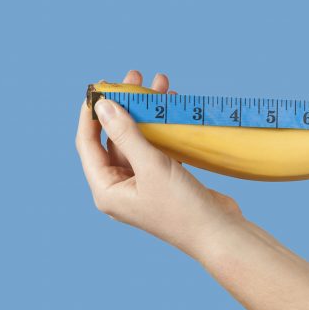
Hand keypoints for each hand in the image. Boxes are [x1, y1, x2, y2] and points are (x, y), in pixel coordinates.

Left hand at [76, 70, 242, 258]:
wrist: (220, 232)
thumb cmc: (181, 207)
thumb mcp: (151, 167)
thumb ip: (126, 134)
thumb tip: (103, 105)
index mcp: (107, 190)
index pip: (88, 144)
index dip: (91, 114)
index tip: (100, 86)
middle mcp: (122, 187)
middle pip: (115, 138)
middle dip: (126, 106)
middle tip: (135, 77)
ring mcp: (145, 183)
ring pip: (139, 139)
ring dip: (148, 113)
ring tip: (161, 84)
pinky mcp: (166, 180)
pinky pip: (158, 147)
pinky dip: (163, 128)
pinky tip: (173, 108)